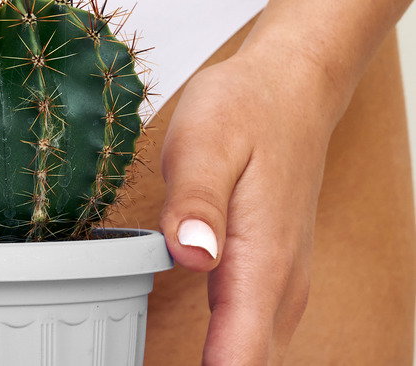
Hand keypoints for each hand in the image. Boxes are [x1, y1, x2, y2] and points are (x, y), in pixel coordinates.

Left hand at [158, 49, 341, 363]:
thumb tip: (192, 257)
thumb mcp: (206, 141)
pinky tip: (205, 356)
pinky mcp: (273, 274)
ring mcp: (281, 281)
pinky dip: (232, 354)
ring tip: (165, 363)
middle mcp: (280, 282)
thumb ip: (197, 202)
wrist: (290, 91)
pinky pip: (257, 335)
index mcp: (261, 259)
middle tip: (139, 365)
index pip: (239, 356)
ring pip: (258, 356)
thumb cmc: (246, 111)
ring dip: (223, 364)